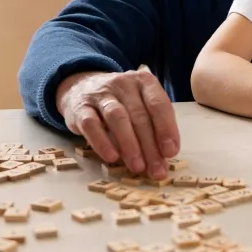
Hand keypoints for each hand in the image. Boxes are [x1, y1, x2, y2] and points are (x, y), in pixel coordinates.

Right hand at [56, 69, 179, 178]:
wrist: (80, 88)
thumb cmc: (120, 102)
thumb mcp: (140, 105)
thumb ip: (153, 127)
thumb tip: (164, 158)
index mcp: (144, 81)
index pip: (159, 104)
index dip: (167, 129)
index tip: (171, 152)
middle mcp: (123, 83)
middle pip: (139, 116)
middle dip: (150, 146)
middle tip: (156, 170)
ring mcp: (101, 94)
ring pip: (117, 117)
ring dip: (130, 145)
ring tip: (137, 167)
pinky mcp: (80, 107)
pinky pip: (91, 125)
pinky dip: (102, 142)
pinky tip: (112, 158)